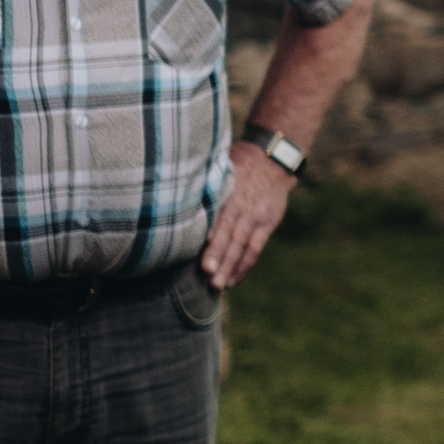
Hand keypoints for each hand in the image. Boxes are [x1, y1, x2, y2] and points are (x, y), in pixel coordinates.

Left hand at [203, 140, 295, 289]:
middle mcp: (245, 207)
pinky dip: (244, 265)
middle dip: (220, 257)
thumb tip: (170, 195)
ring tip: (219, 285)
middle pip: (232, 236)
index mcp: (230, 192)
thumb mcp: (220, 166)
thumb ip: (203, 184)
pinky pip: (256, 248)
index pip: (221, 219)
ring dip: (231, 267)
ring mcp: (258, 217)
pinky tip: (233, 280)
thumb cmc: (236, 163)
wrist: (273, 158)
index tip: (201, 253)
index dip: (212, 238)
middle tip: (209, 277)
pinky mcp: (268, 223)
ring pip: (244, 246)